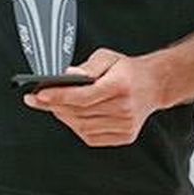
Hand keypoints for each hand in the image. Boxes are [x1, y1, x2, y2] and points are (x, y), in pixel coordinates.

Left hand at [23, 48, 163, 146]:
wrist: (155, 85)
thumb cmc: (128, 71)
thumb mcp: (107, 57)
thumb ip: (86, 67)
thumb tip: (67, 76)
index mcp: (120, 85)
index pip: (82, 96)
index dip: (58, 96)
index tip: (38, 95)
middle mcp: (124, 107)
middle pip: (79, 113)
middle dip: (54, 106)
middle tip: (39, 99)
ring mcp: (125, 125)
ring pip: (83, 127)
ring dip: (64, 117)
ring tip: (55, 106)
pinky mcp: (124, 136)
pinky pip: (92, 137)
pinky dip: (78, 128)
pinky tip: (73, 117)